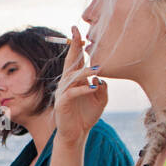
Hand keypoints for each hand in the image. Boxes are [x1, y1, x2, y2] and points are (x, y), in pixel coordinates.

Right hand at [54, 26, 108, 144]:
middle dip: (73, 47)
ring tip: (98, 69)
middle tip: (77, 33)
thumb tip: (101, 79)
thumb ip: (103, 88)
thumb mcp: (100, 100)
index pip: (76, 60)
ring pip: (73, 77)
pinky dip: (84, 90)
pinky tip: (93, 88)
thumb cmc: (87, 116)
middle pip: (70, 62)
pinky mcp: (63, 103)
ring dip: (85, 72)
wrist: (76, 134)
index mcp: (76, 80)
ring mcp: (63, 93)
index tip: (80, 31)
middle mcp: (68, 83)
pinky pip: (72, 93)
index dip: (77, 46)